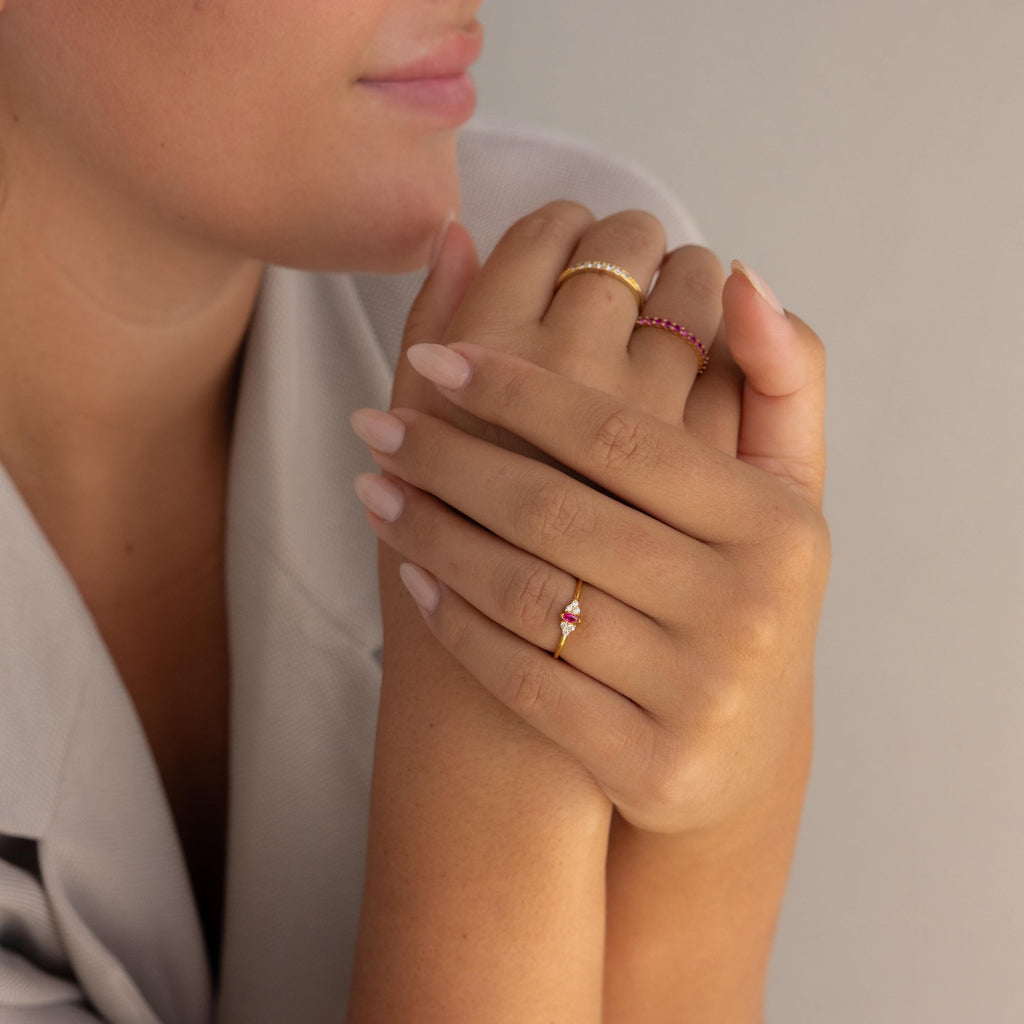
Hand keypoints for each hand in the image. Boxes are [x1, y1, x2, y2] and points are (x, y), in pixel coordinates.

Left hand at [352, 203, 827, 835]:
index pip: (617, 436)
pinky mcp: (648, 764)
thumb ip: (778, 376)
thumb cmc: (748, 594)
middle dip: (447, 455)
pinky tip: (407, 573)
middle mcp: (744, 610)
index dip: (516, 390)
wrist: (738, 752)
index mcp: (775, 524)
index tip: (436, 357)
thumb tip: (736, 276)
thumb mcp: (788, 489)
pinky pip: (521, 677)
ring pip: (524, 592)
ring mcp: (697, 695)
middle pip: (554, 510)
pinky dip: (452, 619)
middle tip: (376, 422)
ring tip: (373, 484)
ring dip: (430, 530)